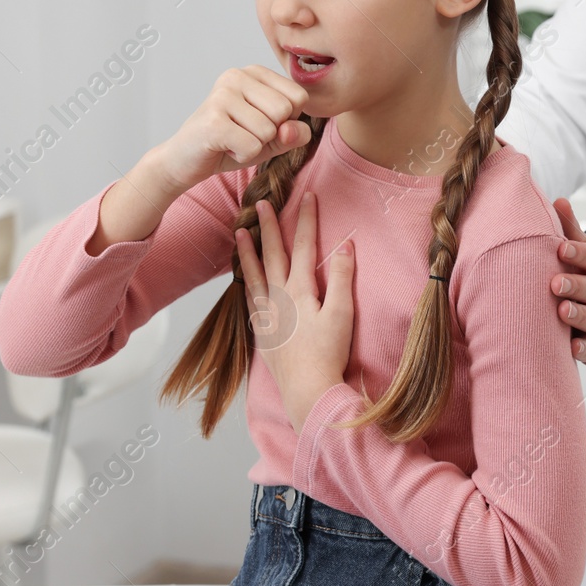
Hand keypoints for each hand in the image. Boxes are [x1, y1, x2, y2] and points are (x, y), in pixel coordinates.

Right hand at [149, 65, 312, 195]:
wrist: (186, 160)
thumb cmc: (231, 143)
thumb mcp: (273, 138)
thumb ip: (294, 133)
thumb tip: (290, 130)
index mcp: (254, 72)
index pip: (299, 96)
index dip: (286, 120)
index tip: (258, 121)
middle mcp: (237, 75)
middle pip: (285, 111)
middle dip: (270, 133)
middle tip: (242, 132)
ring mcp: (223, 95)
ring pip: (269, 130)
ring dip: (254, 146)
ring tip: (232, 139)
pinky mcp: (213, 120)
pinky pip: (252, 146)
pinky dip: (243, 155)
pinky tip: (224, 147)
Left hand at [235, 191, 354, 432]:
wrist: (307, 390)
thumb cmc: (328, 353)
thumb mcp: (342, 312)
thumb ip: (342, 276)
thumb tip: (345, 244)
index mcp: (300, 289)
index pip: (304, 246)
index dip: (307, 219)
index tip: (307, 196)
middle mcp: (279, 297)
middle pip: (274, 254)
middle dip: (269, 226)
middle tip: (261, 202)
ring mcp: (267, 315)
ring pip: (255, 274)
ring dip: (249, 251)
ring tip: (240, 232)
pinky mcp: (262, 331)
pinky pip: (250, 300)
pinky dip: (246, 283)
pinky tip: (244, 278)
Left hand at [550, 198, 585, 364]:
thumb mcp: (585, 254)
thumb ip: (571, 230)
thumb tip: (559, 199)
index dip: (579, 253)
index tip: (561, 248)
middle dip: (576, 286)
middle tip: (555, 283)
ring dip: (579, 314)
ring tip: (562, 311)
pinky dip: (584, 349)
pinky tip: (572, 348)